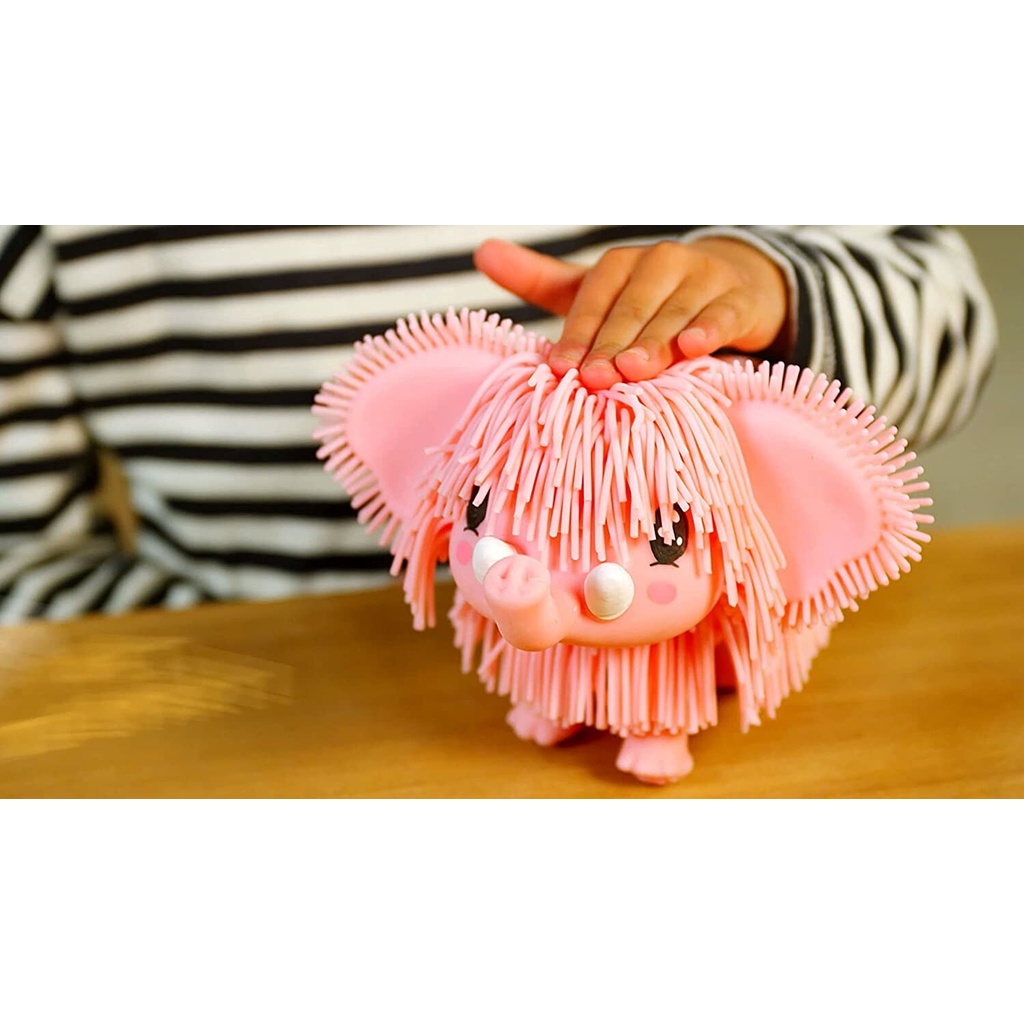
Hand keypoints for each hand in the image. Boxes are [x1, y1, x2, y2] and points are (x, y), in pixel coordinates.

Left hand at [473, 236, 788, 389]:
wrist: (730, 286)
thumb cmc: (647, 300)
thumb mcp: (595, 291)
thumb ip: (540, 279)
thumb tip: (482, 252)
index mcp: (621, 265)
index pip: (593, 300)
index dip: (578, 334)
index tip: (560, 368)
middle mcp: (661, 263)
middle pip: (632, 310)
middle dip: (612, 345)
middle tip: (595, 378)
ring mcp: (704, 279)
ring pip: (675, 314)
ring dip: (655, 343)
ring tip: (635, 371)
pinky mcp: (739, 299)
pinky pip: (723, 315)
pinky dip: (710, 329)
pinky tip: (695, 347)